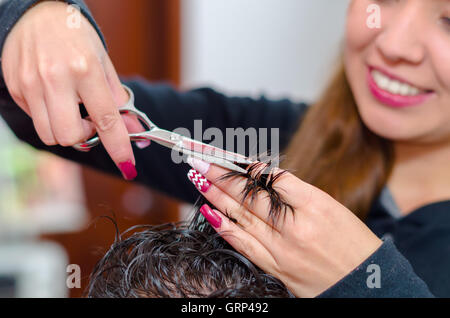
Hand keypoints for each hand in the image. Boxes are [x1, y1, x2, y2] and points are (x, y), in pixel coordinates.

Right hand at [1, 1, 147, 178]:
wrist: (35, 13)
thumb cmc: (76, 37)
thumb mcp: (104, 63)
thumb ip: (118, 100)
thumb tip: (133, 131)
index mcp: (84, 69)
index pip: (105, 119)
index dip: (118, 147)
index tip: (128, 165)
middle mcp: (55, 78)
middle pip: (70, 136)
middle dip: (85, 138)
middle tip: (90, 122)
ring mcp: (30, 84)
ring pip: (49, 134)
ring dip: (66, 130)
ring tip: (71, 110)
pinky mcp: (15, 88)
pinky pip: (35, 119)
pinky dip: (49, 117)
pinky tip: (53, 97)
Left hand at [186, 158, 382, 297]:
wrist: (367, 286)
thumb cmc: (353, 243)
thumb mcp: (331, 207)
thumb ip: (295, 193)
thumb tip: (261, 177)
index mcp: (315, 205)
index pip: (272, 178)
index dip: (245, 164)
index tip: (227, 154)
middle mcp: (295, 227)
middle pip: (250, 195)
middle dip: (221, 174)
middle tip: (200, 159)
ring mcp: (283, 250)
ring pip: (241, 217)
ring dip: (216, 195)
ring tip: (197, 177)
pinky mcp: (276, 268)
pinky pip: (243, 244)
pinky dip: (223, 227)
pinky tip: (208, 212)